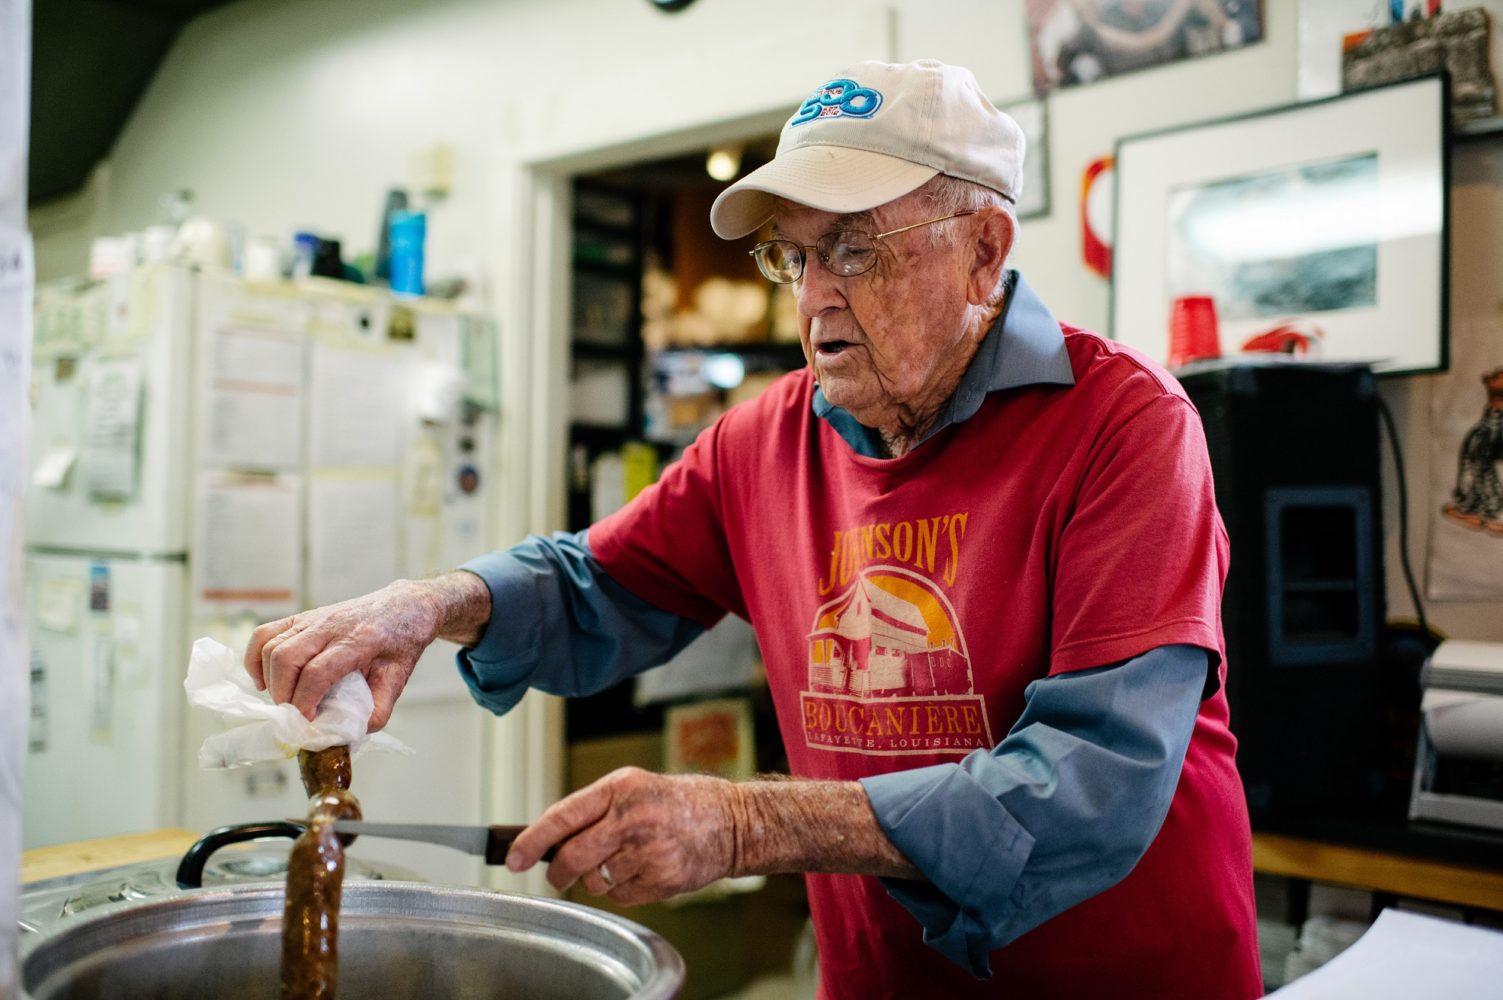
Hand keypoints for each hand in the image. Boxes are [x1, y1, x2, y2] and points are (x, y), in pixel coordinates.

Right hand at [243, 580, 441, 729]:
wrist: (404, 607)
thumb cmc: (402, 642)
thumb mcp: (399, 678)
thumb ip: (378, 709)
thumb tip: (348, 734)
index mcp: (359, 640)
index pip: (318, 671)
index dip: (304, 701)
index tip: (305, 723)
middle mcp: (331, 625)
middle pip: (288, 657)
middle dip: (283, 693)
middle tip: (293, 716)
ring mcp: (313, 618)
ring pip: (272, 646)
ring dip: (269, 679)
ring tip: (284, 701)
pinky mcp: (301, 617)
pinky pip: (265, 634)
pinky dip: (255, 659)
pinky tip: (264, 681)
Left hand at [505, 767, 739, 904]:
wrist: (731, 822)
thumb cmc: (678, 802)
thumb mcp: (634, 787)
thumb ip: (594, 809)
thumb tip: (550, 840)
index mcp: (621, 788)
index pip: (562, 816)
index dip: (532, 840)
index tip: (513, 857)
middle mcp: (632, 818)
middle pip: (573, 857)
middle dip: (557, 873)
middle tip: (555, 876)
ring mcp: (647, 851)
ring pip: (595, 880)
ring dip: (597, 878)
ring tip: (623, 860)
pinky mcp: (660, 879)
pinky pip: (620, 895)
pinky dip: (622, 888)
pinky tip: (643, 870)